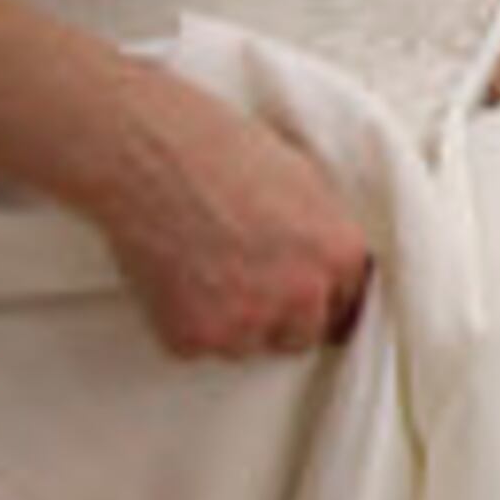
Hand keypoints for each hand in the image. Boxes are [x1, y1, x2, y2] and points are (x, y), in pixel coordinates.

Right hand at [96, 78, 374, 358]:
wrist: (153, 154)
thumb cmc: (224, 152)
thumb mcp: (305, 183)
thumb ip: (323, 235)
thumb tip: (326, 264)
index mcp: (340, 254)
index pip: (346, 305)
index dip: (318, 298)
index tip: (295, 292)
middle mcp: (303, 295)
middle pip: (301, 336)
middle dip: (279, 317)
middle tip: (244, 281)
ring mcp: (248, 321)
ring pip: (247, 345)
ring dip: (232, 322)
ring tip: (204, 269)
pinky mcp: (194, 337)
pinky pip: (197, 346)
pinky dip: (185, 323)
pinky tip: (174, 277)